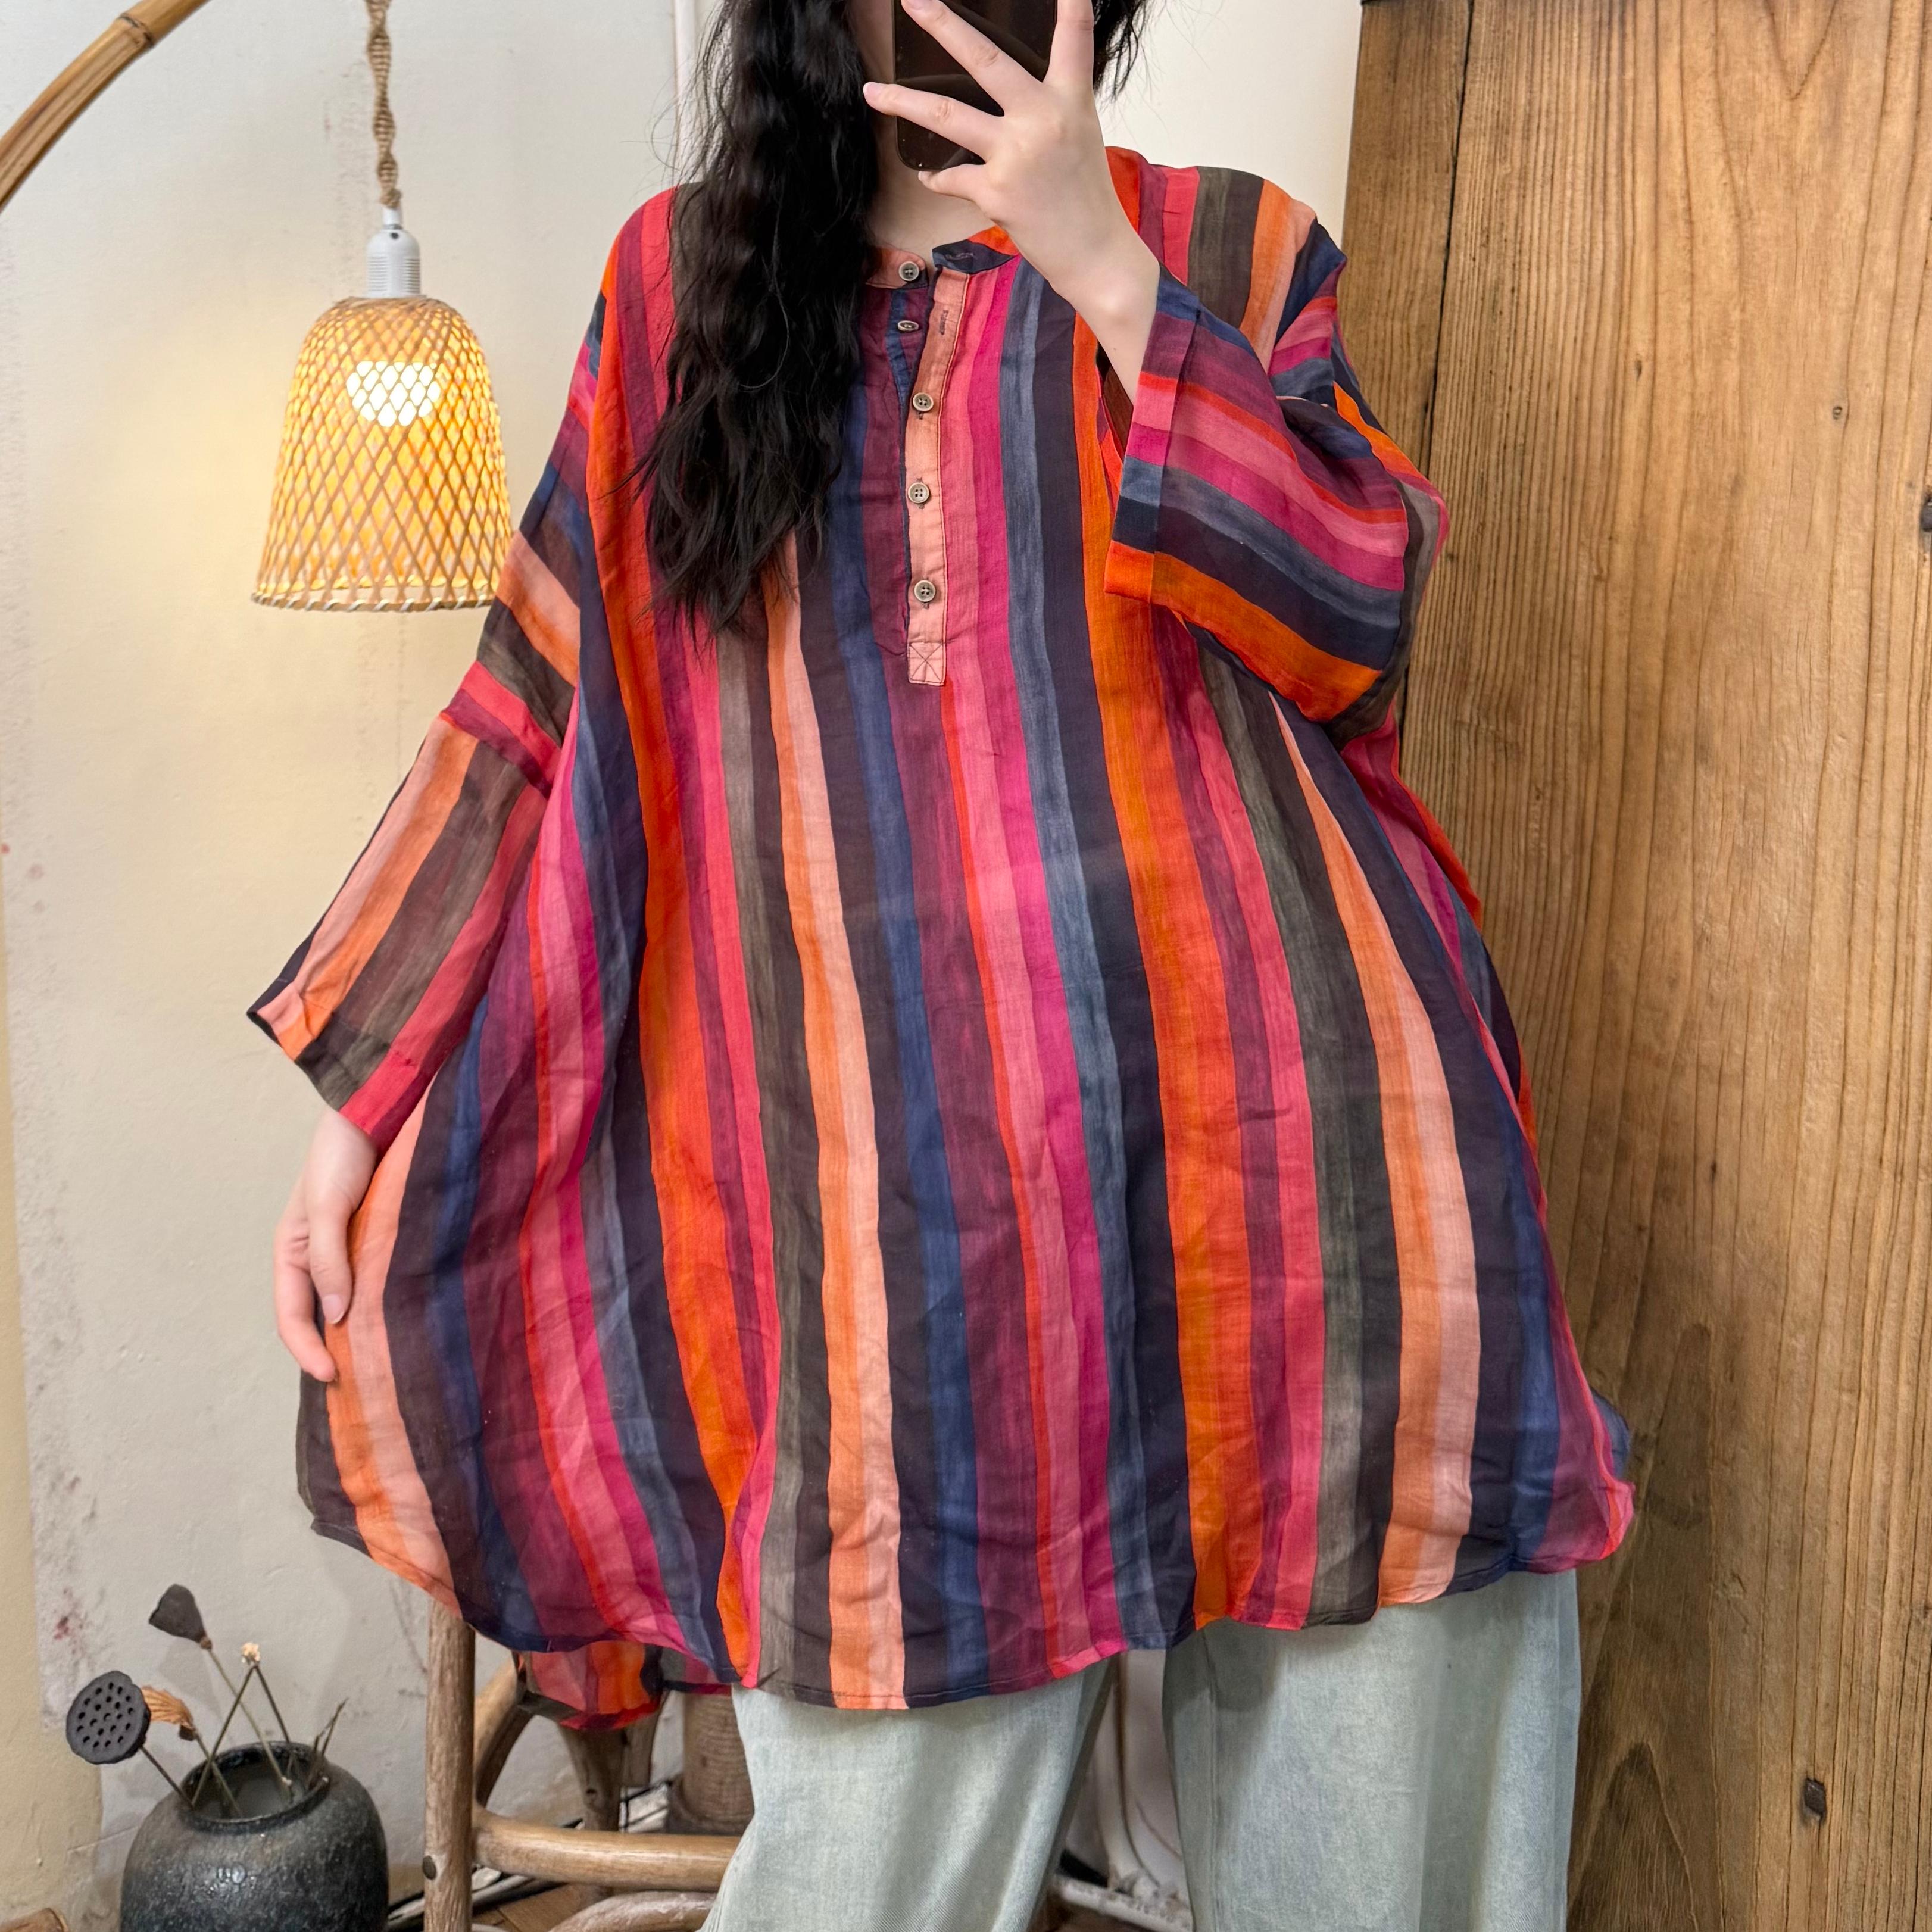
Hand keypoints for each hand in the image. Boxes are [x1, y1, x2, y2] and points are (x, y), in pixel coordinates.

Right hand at [272, 1108, 378, 1382]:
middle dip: (337, 1351)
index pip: (291, 1318)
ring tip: (392, 1365)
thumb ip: (330, 1258)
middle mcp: (321, 1258)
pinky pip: (382, 1281)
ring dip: (366, 1332)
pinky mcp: (385, 1239)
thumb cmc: (341, 1153)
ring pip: (354, 1304)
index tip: (335, 1377)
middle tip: (367, 1387)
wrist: (377, 1109)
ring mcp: (353, 1250)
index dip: (308, 1351)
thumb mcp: (328, 1205)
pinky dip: (390, 1305)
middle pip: (322, 1318)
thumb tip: (336, 1317)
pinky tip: (412, 1320)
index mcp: (293, 1254)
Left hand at [862, 0, 1159, 390]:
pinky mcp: (995, 192)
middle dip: (944, 26)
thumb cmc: (1085, 196)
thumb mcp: (1079, 135)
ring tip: (872, 92)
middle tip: (914, 0)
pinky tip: (929, 175)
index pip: (1073, 40)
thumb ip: (1048, 105)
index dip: (1070, 5)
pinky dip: (938, 176)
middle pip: (985, 61)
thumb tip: (1006, 91)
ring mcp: (1016, 154)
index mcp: (1070, 101)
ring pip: (946, 117)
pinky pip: (951, 177)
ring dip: (903, 103)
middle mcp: (1042, 119)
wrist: (1095, 255)